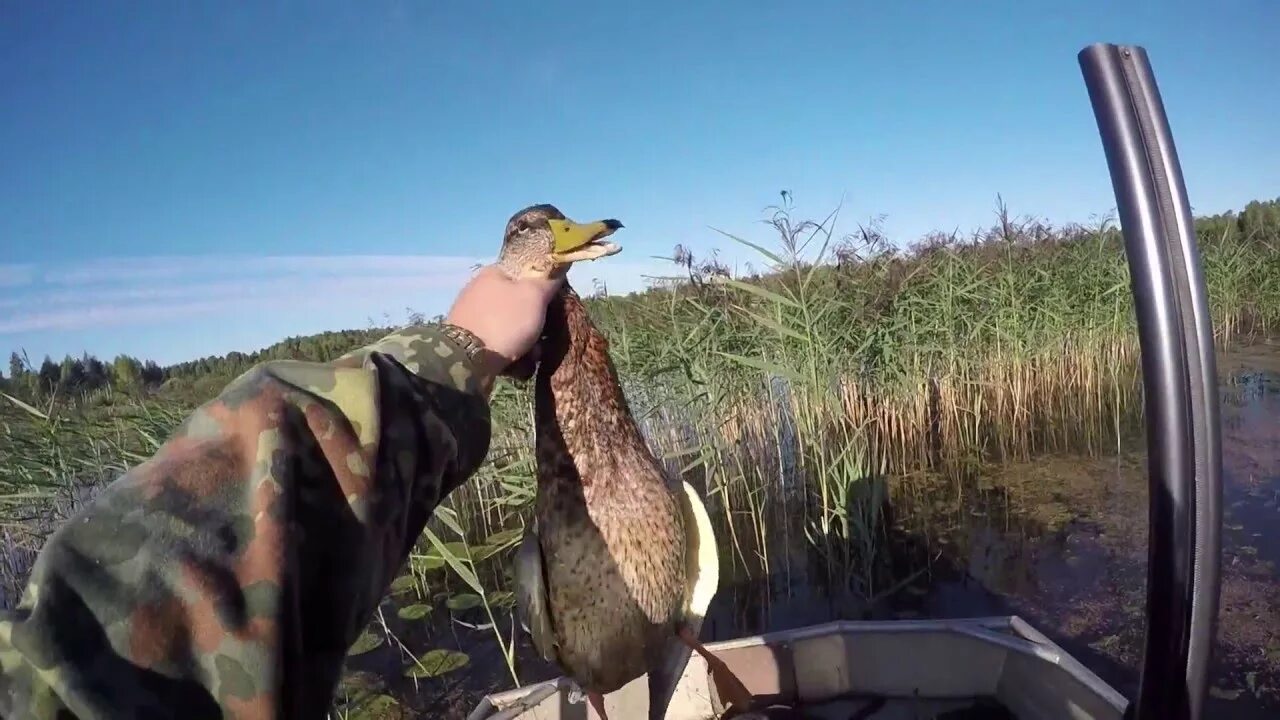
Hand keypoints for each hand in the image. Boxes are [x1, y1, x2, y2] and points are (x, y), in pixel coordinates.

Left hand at [445, 264, 562, 384]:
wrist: (467, 360)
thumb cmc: (504, 321)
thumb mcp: (534, 295)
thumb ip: (548, 280)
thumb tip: (558, 266)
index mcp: (493, 273)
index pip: (525, 274)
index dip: (543, 289)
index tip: (553, 306)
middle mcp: (479, 290)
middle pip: (519, 303)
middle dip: (535, 322)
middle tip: (545, 337)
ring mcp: (471, 315)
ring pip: (510, 325)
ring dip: (526, 341)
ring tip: (532, 356)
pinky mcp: (467, 339)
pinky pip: (497, 342)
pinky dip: (510, 351)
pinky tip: (517, 364)